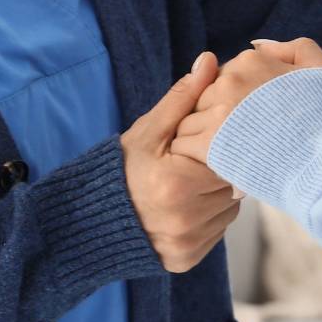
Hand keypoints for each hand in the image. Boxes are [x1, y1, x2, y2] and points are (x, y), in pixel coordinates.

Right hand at [121, 51, 244, 271]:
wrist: (89, 220)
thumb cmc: (120, 169)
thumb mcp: (148, 130)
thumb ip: (183, 98)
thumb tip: (209, 61)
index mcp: (178, 184)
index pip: (227, 157)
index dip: (221, 146)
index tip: (209, 141)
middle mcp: (186, 220)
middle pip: (233, 185)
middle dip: (220, 170)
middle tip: (194, 163)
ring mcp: (188, 243)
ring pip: (229, 209)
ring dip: (217, 195)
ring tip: (188, 185)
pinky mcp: (187, 259)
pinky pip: (217, 231)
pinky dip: (208, 217)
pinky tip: (185, 206)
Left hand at [171, 37, 321, 165]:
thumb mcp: (321, 70)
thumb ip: (291, 49)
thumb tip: (256, 44)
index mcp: (252, 60)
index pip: (225, 77)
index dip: (237, 104)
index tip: (252, 124)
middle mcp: (231, 80)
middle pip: (206, 97)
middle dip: (218, 120)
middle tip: (240, 143)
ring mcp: (219, 111)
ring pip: (192, 121)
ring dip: (205, 139)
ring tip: (229, 158)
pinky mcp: (211, 142)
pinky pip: (188, 145)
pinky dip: (200, 158)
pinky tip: (221, 168)